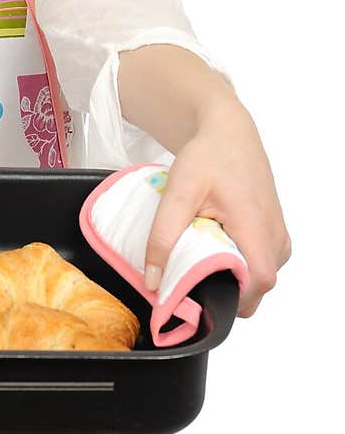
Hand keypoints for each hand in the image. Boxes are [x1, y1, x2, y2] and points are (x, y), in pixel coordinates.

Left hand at [143, 98, 290, 317]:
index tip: (195, 296)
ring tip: (200, 256)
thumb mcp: (177, 193)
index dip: (229, 299)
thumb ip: (163, 237)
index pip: (257, 283)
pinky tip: (214, 248)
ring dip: (230, 278)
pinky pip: (258, 266)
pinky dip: (237, 266)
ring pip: (257, 281)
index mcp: (257, 227)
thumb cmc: (207, 158)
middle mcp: (276, 237)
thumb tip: (153, 282)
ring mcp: (279, 238)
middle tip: (189, 276)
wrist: (228, 134)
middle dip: (223, 292)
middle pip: (255, 289)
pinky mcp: (275, 236)